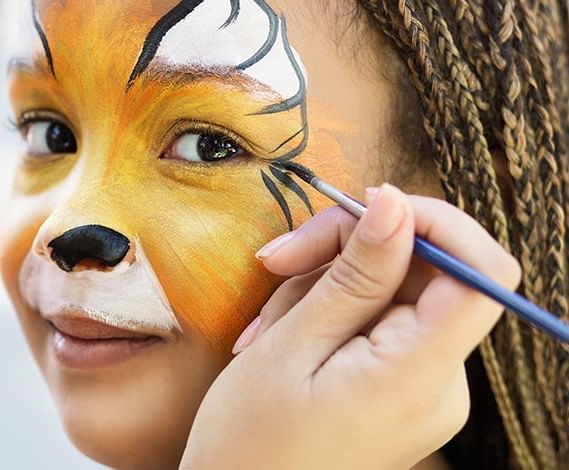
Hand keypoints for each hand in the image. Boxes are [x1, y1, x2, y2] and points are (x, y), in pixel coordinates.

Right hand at [180, 185, 520, 469]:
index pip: (481, 272)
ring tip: (267, 328)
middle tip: (277, 262)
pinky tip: (283, 337)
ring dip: (325, 289)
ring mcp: (422, 390)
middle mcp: (439, 385)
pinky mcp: (401, 391)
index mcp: (418, 375)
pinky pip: (380, 326)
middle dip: (349, 253)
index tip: (367, 208)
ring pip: (393, 295)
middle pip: (425, 274)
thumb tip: (397, 205)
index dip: (435, 223)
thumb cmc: (249, 442)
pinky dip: (331, 316)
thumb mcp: (291, 347)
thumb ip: (355, 276)